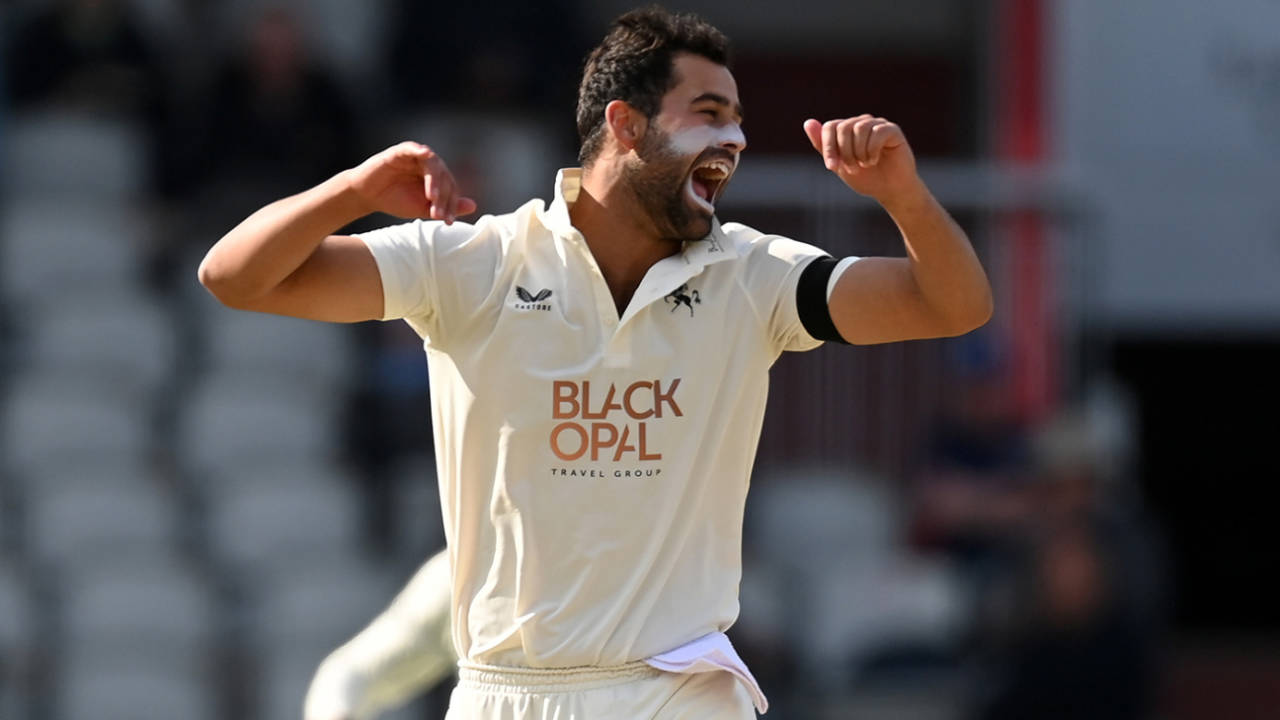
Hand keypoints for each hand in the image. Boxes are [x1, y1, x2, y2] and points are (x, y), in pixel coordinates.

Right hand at [345, 141, 477, 223]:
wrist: (368, 197)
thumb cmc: (396, 200)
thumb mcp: (423, 208)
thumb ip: (446, 206)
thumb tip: (473, 206)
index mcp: (436, 177)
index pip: (450, 188)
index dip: (451, 205)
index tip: (447, 222)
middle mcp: (428, 165)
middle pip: (444, 176)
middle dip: (443, 196)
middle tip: (438, 213)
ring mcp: (415, 157)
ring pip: (432, 164)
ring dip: (434, 180)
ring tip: (431, 197)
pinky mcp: (399, 152)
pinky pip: (412, 148)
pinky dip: (419, 150)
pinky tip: (425, 154)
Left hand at [803, 116, 920, 204]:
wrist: (890, 190)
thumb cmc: (865, 178)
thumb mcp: (839, 165)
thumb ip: (823, 146)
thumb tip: (807, 122)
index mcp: (847, 130)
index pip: (830, 126)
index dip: (828, 147)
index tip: (832, 167)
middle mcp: (861, 123)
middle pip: (843, 127)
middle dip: (845, 152)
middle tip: (853, 168)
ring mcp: (877, 124)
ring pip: (860, 128)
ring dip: (859, 152)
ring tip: (865, 165)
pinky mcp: (892, 130)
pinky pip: (877, 132)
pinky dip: (872, 150)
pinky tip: (874, 160)